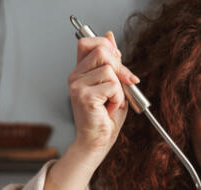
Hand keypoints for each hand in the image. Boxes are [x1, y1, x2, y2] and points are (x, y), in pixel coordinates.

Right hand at [68, 31, 139, 160]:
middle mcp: (75, 77)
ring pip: (109, 70)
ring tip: (112, 102)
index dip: (106, 46)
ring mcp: (77, 86)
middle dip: (119, 67)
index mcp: (79, 72)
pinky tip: (110, 108)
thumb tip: (110, 36)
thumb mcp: (113, 85)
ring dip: (119, 88)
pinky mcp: (84, 96)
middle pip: (101, 51)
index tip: (117, 61)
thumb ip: (112, 62)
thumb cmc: (105, 118)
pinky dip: (118, 98)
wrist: (96, 142)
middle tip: (124, 84)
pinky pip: (112, 86)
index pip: (87, 42)